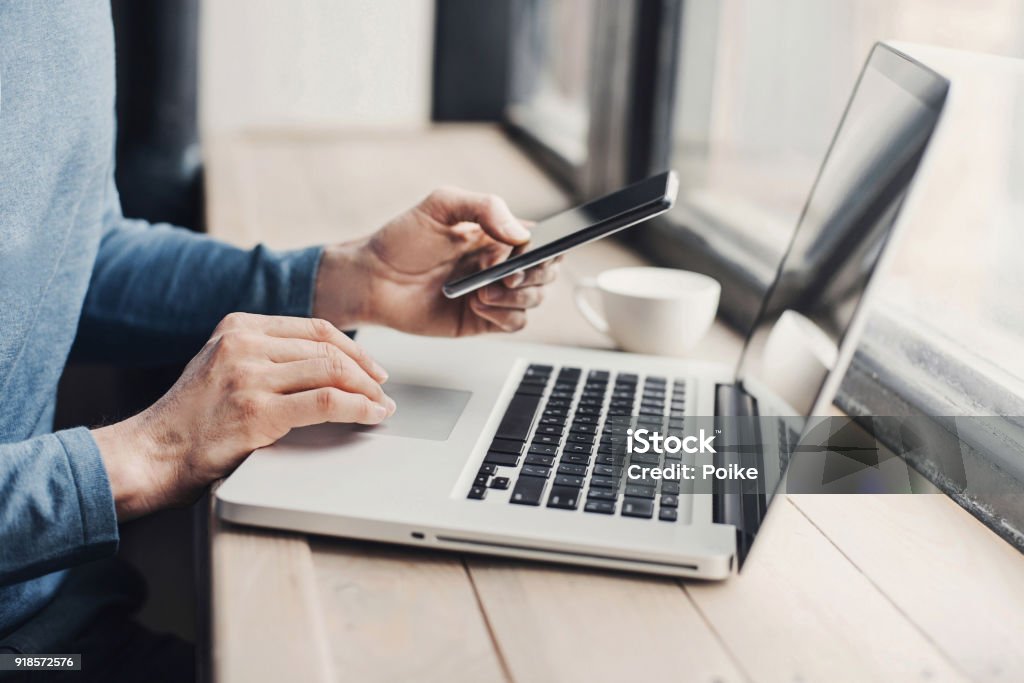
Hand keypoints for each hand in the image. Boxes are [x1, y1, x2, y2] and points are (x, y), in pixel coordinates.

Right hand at [92, 312, 393, 519]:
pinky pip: (326, 402)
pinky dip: (358, 408)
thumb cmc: (189, 418)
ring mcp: (250, 376)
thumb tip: (321, 362)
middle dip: (365, 371)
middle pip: (327, 348)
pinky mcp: (258, 411)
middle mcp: (244, 344)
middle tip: (382, 390)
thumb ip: (261, 355)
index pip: (313, 327)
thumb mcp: (221, 365)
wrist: (152, 452)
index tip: (371, 367)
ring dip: (367, 391)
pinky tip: (370, 415)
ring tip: (381, 406)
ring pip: (332, 371)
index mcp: (238, 326)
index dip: (352, 348)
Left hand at [313, 187, 560, 335]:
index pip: (543, 241)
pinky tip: (478, 305)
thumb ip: (485, 207)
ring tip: (483, 290)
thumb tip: (520, 233)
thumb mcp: (440, 205)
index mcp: (497, 235)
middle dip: (533, 275)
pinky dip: (504, 315)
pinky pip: (514, 323)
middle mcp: (500, 265)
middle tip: (508, 275)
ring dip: (516, 297)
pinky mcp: (482, 321)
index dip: (550, 248)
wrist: (372, 278)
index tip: (539, 252)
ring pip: (533, 300)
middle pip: (545, 274)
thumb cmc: (402, 240)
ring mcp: (493, 294)